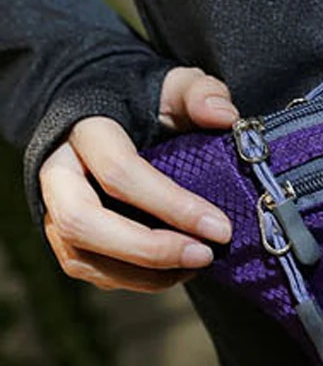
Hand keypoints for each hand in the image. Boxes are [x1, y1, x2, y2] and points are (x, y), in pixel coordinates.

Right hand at [39, 66, 237, 292]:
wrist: (111, 113)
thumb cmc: (147, 100)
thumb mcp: (177, 85)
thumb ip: (201, 93)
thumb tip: (223, 116)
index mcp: (85, 130)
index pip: (119, 171)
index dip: (170, 204)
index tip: (219, 226)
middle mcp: (59, 172)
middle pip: (82, 223)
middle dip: (146, 249)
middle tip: (204, 255)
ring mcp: (55, 207)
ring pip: (81, 256)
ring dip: (143, 272)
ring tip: (198, 263)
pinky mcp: (65, 235)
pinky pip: (91, 270)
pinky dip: (136, 280)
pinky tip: (178, 270)